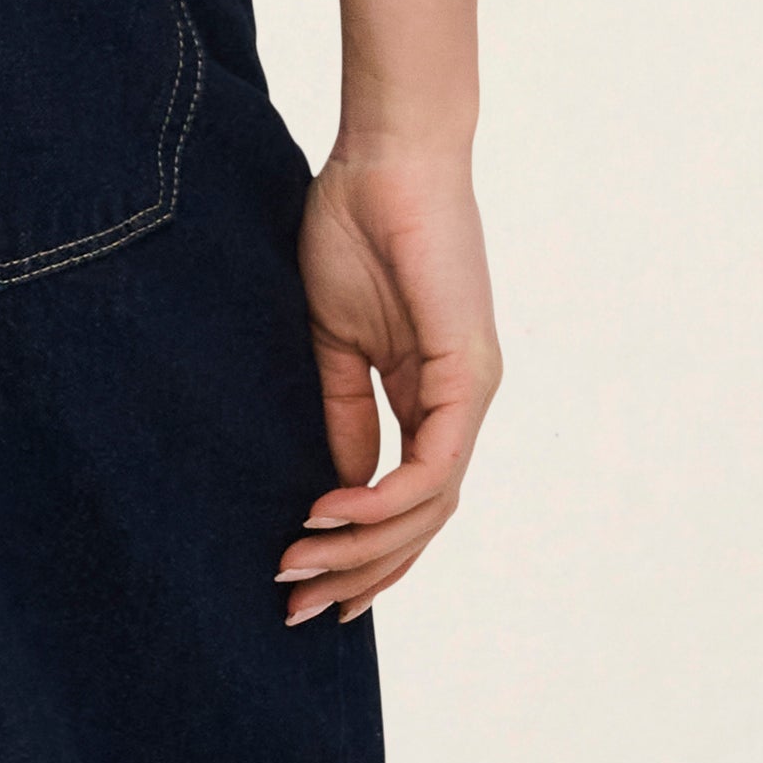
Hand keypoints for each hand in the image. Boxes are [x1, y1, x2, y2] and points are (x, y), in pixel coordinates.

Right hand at [280, 144, 500, 619]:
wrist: (384, 155)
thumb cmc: (355, 227)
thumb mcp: (334, 340)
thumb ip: (342, 411)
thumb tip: (338, 485)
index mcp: (429, 396)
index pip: (407, 502)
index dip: (362, 555)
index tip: (304, 590)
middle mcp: (459, 404)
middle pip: (421, 522)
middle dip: (357, 574)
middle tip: (292, 607)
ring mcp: (470, 391)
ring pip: (430, 507)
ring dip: (362, 548)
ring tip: (296, 566)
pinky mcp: (467, 371)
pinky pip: (434, 462)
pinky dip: (384, 499)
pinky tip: (331, 512)